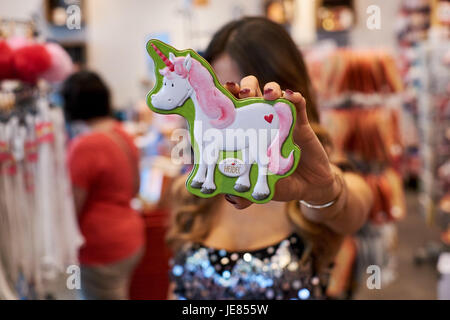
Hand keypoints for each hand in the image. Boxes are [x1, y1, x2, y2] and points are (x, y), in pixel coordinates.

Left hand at [223, 76, 340, 209]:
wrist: (310, 187)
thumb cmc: (280, 183)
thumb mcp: (261, 191)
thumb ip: (246, 196)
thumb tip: (232, 199)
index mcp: (247, 133)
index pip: (233, 109)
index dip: (225, 99)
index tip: (220, 97)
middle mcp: (262, 122)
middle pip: (250, 92)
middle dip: (245, 87)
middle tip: (243, 94)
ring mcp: (281, 120)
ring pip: (273, 92)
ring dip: (270, 88)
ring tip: (268, 95)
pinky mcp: (301, 122)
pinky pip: (298, 103)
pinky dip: (294, 97)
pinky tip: (291, 97)